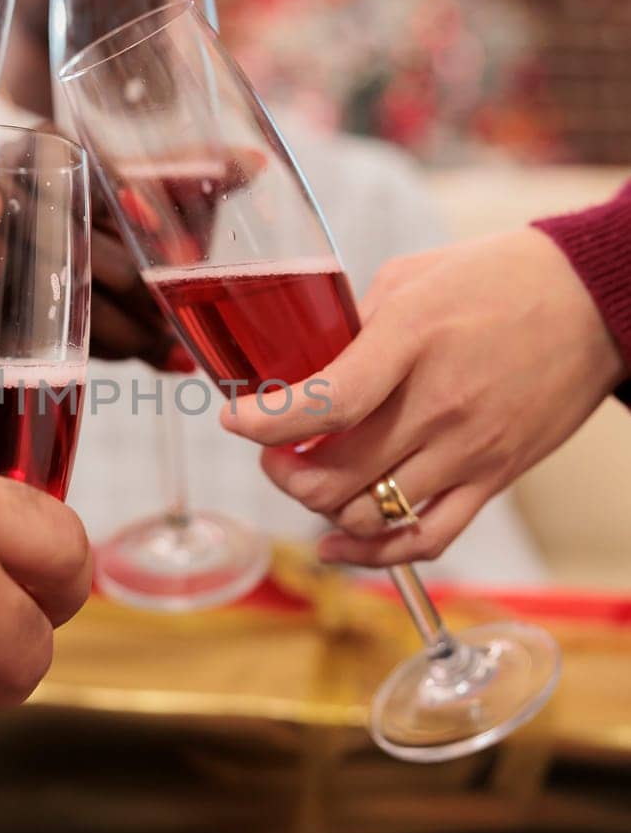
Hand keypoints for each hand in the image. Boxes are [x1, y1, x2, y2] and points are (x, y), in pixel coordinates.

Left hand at [220, 229, 624, 566]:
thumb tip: (304, 363)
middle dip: (281, 470)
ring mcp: (468, 450)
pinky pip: (427, 539)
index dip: (265, 422)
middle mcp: (438, 406)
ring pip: (368, 514)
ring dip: (319, 506)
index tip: (237, 418)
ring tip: (308, 479)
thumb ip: (355, 324)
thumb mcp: (412, 278)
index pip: (323, 403)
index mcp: (411, 342)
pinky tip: (339, 543)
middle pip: (334, 475)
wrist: (595, 302)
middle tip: (271, 451)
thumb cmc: (500, 278)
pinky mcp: (493, 478)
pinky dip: (374, 554)